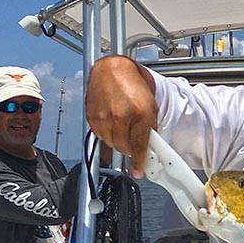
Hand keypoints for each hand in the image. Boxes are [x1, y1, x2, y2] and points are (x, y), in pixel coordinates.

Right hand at [85, 56, 156, 178]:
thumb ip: (150, 128)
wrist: (114, 70)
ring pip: (111, 143)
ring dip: (117, 141)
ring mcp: (105, 117)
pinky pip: (100, 135)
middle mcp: (121, 116)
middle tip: (132, 143)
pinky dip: (106, 134)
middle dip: (129, 149)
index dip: (139, 162)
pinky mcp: (93, 116)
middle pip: (124, 148)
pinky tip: (111, 124)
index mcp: (140, 114)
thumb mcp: (150, 106)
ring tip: (122, 128)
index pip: (139, 146)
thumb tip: (148, 148)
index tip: (139, 172)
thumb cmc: (134, 86)